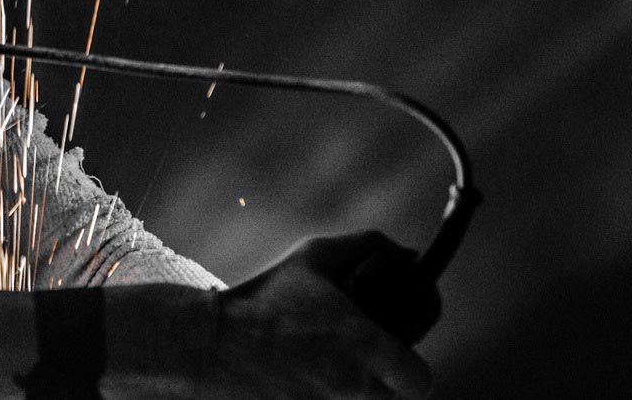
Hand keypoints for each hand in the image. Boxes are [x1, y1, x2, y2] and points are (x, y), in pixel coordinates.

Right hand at [201, 232, 434, 399]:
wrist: (211, 345)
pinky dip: (322, 394)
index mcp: (365, 345)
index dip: (413, 370)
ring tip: (323, 365)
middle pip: (395, 398)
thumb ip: (366, 246)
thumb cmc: (265, 298)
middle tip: (361, 360)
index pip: (420, 381)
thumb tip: (408, 254)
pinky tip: (301, 377)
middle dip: (385, 382)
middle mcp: (354, 386)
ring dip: (353, 388)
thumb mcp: (313, 256)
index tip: (399, 355)